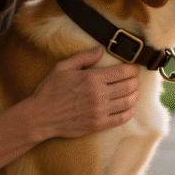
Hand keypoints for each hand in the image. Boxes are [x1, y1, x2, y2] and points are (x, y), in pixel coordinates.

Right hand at [24, 47, 140, 139]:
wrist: (40, 117)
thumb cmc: (50, 91)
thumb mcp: (62, 67)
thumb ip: (83, 57)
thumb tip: (100, 49)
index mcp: (91, 78)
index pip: (122, 72)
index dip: (132, 69)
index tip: (134, 69)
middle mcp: (98, 95)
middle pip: (129, 86)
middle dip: (135, 81)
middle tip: (134, 80)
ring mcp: (99, 111)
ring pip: (128, 102)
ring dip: (134, 96)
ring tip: (134, 92)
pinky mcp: (98, 125)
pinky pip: (122, 119)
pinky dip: (129, 112)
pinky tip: (129, 108)